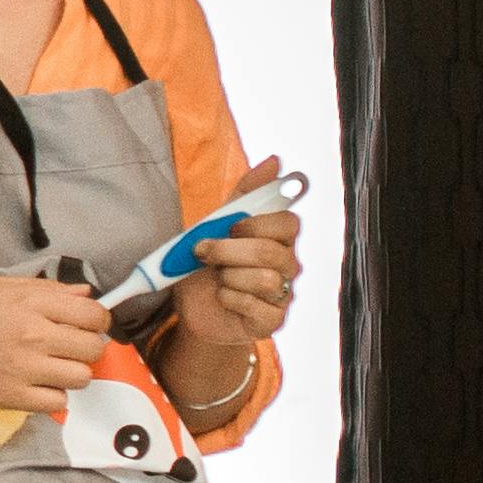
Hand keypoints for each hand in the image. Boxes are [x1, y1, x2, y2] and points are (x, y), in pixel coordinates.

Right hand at [0, 275, 112, 416]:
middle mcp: (33, 335)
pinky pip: (57, 402)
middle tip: (69, 347)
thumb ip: (47, 290)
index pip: (94, 314)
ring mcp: (23, 368)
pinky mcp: (12, 397)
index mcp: (32, 303)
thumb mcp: (0, 287)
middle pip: (93, 348)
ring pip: (80, 377)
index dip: (98, 321)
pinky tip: (36, 385)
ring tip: (52, 367)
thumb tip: (86, 293)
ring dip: (72, 373)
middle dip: (88, 347)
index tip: (87, 325)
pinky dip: (52, 395)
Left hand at [160, 158, 302, 357]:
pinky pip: (257, 307)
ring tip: (217, 278)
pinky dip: (230, 300)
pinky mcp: (272, 321)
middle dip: (228, 251)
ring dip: (229, 277)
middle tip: (202, 253)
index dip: (256, 223)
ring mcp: (283, 294)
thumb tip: (275, 161)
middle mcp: (287, 264)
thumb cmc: (209, 264)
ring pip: (265, 279)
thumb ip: (245, 194)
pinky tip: (223, 298)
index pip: (288, 222)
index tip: (229, 227)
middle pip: (271, 251)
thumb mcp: (218, 224)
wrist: (194, 309)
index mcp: (278, 238)